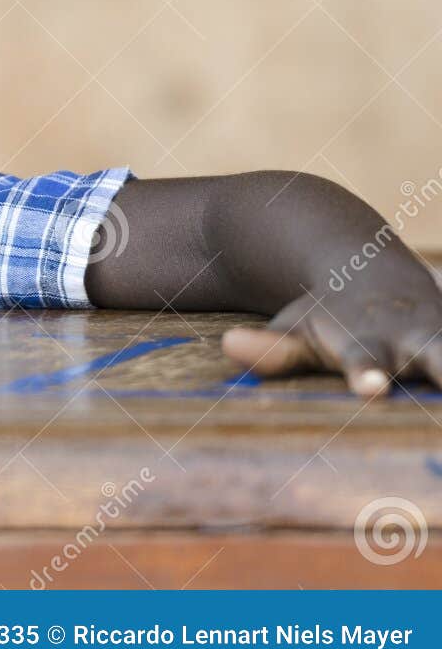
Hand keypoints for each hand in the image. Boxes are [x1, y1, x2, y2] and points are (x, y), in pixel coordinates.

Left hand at [222, 284, 441, 397]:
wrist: (364, 263)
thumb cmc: (326, 315)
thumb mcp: (295, 328)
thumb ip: (269, 348)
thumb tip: (228, 347)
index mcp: (366, 340)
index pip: (364, 361)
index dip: (366, 373)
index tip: (367, 386)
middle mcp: (416, 338)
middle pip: (440, 357)